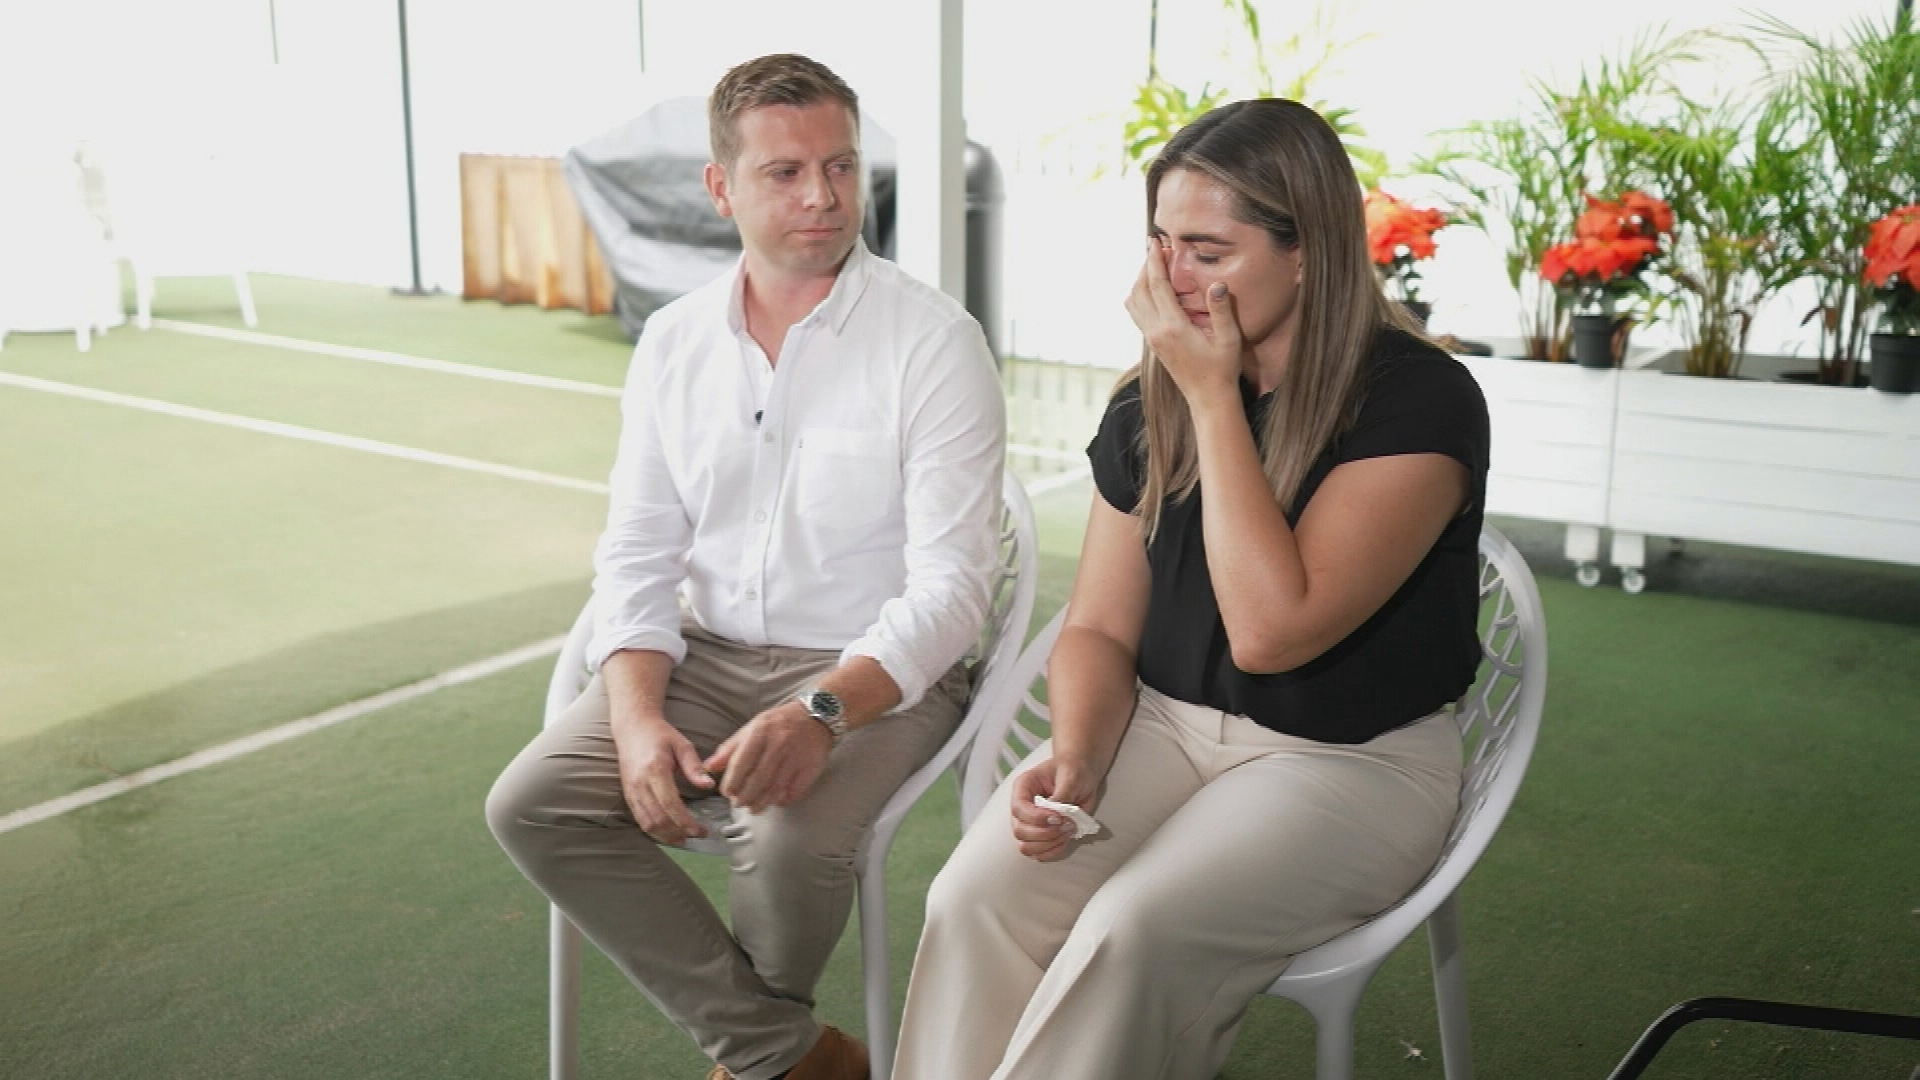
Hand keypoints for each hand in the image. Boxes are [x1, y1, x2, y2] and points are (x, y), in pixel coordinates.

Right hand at [612, 719, 716, 846]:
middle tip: (697, 835)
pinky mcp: (628, 794)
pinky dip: (654, 830)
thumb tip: (708, 785)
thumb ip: (694, 767)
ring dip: (666, 836)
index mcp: (655, 770)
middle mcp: (640, 783)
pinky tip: (668, 833)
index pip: (670, 804)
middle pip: (658, 818)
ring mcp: (631, 790)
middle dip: (678, 832)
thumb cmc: (659, 734)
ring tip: (684, 840)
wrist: (632, 727)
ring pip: (647, 823)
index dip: (685, 821)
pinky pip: (639, 819)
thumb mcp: (682, 745)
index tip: (700, 830)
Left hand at [704, 702, 833, 813]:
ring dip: (761, 803)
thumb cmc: (779, 723)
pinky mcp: (811, 767)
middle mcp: (778, 745)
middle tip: (739, 803)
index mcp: (760, 733)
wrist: (816, 715)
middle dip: (745, 797)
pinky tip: (776, 801)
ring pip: (775, 789)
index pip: (741, 764)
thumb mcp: (751, 728)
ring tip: (753, 808)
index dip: (731, 783)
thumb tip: (708, 767)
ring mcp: (796, 757)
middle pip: (757, 780)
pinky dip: (783, 800)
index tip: (727, 792)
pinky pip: (794, 791)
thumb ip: (729, 749)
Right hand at [1008, 755, 1104, 861]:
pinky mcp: (1041, 835)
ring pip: (1027, 846)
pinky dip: (1053, 851)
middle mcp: (1023, 807)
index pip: (1018, 809)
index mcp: (1023, 788)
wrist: (1082, 773)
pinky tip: (1065, 838)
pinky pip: (1039, 853)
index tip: (1058, 817)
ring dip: (1049, 843)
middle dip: (1045, 833)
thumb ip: (1062, 794)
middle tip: (1067, 824)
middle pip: (1020, 831)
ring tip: (1067, 830)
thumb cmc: (1074, 769)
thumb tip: (1057, 815)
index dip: (1037, 818)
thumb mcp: (1070, 776)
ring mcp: (1030, 823)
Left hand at [1123, 238, 1244, 405]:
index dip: (1154, 261)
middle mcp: (1156, 332)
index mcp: (1173, 327)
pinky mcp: (1153, 344)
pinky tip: (1154, 289)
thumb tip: (1218, 284)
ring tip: (1155, 265)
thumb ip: (1222, 310)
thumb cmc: (1222, 369)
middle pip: (1140, 289)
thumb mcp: (1229, 338)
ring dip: (1140, 281)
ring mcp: (1152, 339)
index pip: (1157, 285)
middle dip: (1146, 266)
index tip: (1153, 242)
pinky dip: (1140, 295)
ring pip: (1134, 301)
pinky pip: (1137, 313)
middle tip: (1157, 248)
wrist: (1207, 399)